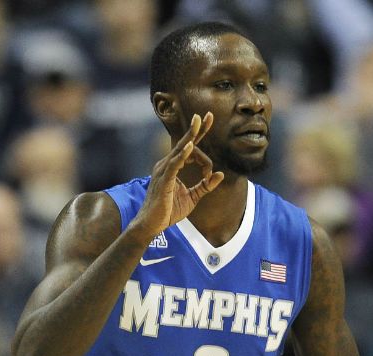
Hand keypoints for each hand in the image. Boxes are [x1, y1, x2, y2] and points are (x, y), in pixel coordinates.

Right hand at [131, 113, 224, 237]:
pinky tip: (190, 146)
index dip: (199, 138)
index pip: (188, 148)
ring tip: (199, 122)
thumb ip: (206, 186)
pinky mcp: (163, 180)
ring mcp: (163, 171)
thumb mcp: (192, 197)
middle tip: (207, 115)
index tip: (210, 143)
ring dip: (191, 137)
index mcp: (173, 167)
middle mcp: (166, 165)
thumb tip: (220, 174)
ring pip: (180, 150)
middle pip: (184, 143)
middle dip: (196, 129)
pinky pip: (174, 164)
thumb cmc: (168, 211)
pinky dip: (182, 155)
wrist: (152, 225)